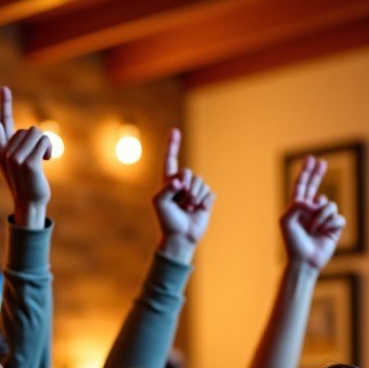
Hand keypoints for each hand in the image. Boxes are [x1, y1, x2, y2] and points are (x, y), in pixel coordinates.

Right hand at [0, 84, 50, 228]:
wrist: (29, 203)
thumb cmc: (28, 183)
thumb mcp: (20, 162)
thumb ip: (20, 146)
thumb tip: (33, 132)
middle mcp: (3, 153)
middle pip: (25, 129)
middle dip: (30, 133)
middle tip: (17, 115)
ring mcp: (14, 158)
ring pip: (35, 133)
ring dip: (43, 144)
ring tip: (41, 160)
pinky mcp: (27, 163)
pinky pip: (43, 141)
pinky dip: (48, 148)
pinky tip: (47, 160)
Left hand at [153, 128, 214, 263]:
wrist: (180, 237)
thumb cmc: (167, 220)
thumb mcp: (159, 202)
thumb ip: (166, 188)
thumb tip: (180, 181)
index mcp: (168, 181)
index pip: (170, 160)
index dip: (173, 145)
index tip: (175, 131)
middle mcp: (182, 183)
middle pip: (188, 172)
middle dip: (186, 187)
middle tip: (181, 203)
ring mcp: (195, 190)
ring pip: (200, 182)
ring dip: (194, 197)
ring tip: (188, 209)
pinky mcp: (206, 198)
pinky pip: (209, 192)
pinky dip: (203, 202)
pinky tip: (198, 210)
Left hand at [279, 155, 344, 269]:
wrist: (303, 261)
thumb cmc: (292, 243)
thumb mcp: (286, 220)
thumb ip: (297, 204)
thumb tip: (317, 200)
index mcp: (297, 208)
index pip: (301, 186)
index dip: (306, 172)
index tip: (311, 159)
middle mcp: (310, 211)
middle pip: (316, 187)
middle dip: (318, 174)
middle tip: (322, 163)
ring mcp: (323, 218)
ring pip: (329, 204)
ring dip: (321, 216)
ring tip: (313, 229)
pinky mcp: (334, 227)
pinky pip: (338, 217)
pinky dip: (330, 224)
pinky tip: (324, 233)